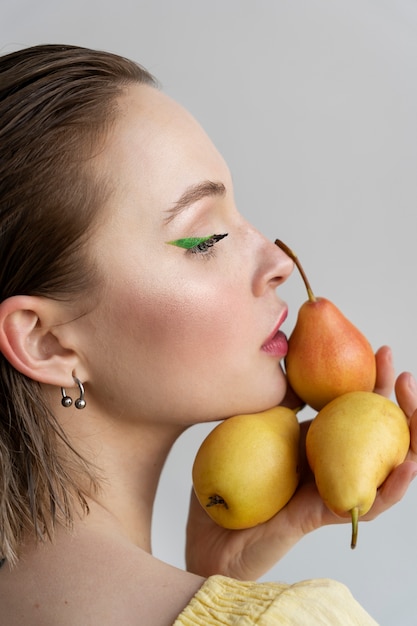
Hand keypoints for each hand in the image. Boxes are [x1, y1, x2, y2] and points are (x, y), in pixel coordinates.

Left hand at [185, 346, 416, 579]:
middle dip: (400, 405)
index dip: (372, 382)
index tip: (380, 351)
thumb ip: (272, 408)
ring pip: (386, 469)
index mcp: (316, 444)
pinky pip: (367, 504)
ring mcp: (331, 491)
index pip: (354, 409)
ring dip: (409, 440)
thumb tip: (290, 373)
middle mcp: (331, 466)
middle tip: (404, 375)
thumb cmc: (227, 484)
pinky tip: (407, 465)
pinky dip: (393, 486)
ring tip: (416, 410)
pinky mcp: (324, 515)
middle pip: (379, 435)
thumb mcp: (248, 430)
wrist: (210, 534)